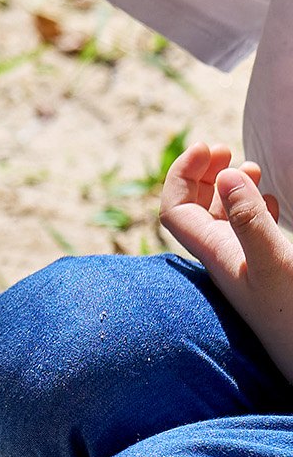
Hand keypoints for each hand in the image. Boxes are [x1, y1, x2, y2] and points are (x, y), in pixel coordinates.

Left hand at [161, 139, 292, 378]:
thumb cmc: (292, 311)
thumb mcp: (273, 260)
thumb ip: (248, 219)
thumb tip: (225, 174)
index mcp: (214, 253)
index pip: (175, 210)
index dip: (182, 174)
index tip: (209, 145)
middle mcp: (222, 259)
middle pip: (194, 210)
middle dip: (204, 175)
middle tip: (224, 149)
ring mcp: (244, 265)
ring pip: (223, 220)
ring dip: (230, 189)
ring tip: (251, 168)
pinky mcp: (265, 272)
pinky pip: (248, 234)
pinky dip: (254, 209)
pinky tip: (271, 203)